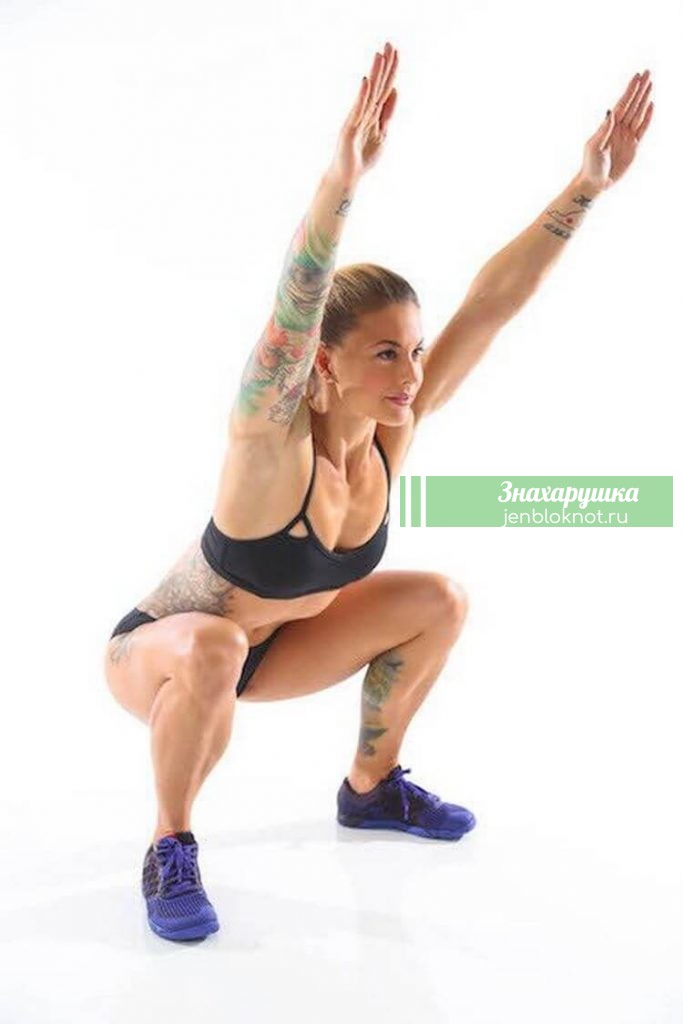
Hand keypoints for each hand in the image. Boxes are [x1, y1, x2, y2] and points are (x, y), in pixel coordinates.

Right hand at [329, 42, 398, 183]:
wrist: (347, 176)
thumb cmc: (362, 156)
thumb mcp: (382, 132)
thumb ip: (388, 112)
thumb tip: (395, 90)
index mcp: (373, 113)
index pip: (384, 87)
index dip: (391, 70)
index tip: (395, 50)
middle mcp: (364, 112)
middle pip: (377, 86)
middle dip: (384, 66)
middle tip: (389, 43)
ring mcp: (356, 119)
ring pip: (368, 94)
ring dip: (374, 75)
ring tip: (379, 56)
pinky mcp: (349, 129)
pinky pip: (358, 110)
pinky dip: (362, 96)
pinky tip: (366, 81)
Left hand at [580, 69, 654, 190]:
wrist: (595, 183)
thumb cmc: (590, 165)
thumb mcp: (594, 147)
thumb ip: (604, 129)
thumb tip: (611, 111)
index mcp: (608, 126)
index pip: (622, 104)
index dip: (630, 90)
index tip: (636, 77)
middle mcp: (619, 128)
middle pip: (632, 104)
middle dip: (640, 89)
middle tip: (647, 72)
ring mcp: (627, 136)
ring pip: (639, 113)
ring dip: (644, 99)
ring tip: (650, 84)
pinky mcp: (634, 146)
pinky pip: (643, 128)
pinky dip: (647, 117)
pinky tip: (651, 105)